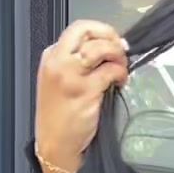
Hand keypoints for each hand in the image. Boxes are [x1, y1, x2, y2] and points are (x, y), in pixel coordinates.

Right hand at [34, 19, 129, 172]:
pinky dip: (121, 73)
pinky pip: (110, 71)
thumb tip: (106, 49)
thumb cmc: (59, 115)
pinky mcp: (85, 90)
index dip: (101, 30)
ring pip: (100, 47)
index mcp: (51, 56)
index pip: (78, 29)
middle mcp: (58, 61)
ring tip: (121, 68)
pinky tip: (120, 82)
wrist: (55, 143)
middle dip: (110, 35)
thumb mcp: (59, 80)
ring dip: (117, 55)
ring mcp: (71, 75)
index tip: (114, 40)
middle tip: (121, 49)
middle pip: (86, 30)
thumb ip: (76, 62)